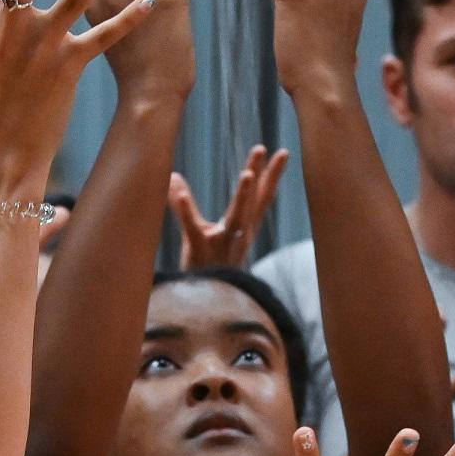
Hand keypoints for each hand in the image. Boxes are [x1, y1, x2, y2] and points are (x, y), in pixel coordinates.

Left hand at [169, 146, 290, 268]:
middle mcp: (237, 236)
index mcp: (242, 229)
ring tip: (246, 174)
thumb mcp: (196, 232)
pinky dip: (185, 211)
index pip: (261, 199)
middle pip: (254, 204)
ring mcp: (221, 245)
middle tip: (266, 149)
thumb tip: (172, 176)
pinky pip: (192, 230)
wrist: (202, 306)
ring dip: (242, 197)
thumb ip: (184, 205)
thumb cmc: (203, 268)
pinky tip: (178, 192)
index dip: (271, 176)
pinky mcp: (199, 252)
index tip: (282, 152)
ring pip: (235, 219)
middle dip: (262, 177)